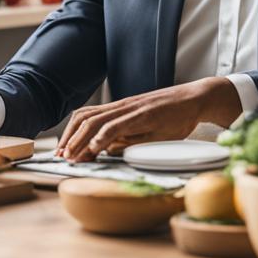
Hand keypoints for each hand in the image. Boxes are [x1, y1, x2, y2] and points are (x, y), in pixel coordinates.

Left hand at [56, 77, 241, 161]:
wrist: (196, 99)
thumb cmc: (173, 116)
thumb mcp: (145, 131)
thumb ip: (126, 139)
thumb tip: (106, 151)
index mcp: (119, 111)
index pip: (87, 118)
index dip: (71, 135)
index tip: (63, 153)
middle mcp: (121, 107)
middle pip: (84, 118)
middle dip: (69, 138)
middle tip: (61, 157)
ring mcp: (131, 108)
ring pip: (96, 120)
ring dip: (80, 139)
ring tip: (72, 155)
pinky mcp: (143, 113)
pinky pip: (118, 124)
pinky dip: (103, 135)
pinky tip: (95, 148)